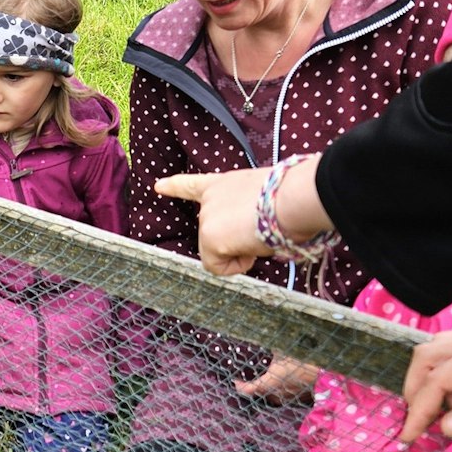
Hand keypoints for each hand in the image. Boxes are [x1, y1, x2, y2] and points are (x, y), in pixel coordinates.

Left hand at [154, 157, 330, 276]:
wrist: (293, 197)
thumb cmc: (291, 196)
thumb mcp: (264, 198)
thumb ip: (248, 212)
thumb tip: (254, 235)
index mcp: (223, 184)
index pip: (193, 184)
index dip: (175, 186)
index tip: (158, 186)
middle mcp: (210, 199)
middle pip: (215, 234)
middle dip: (235, 241)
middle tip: (261, 231)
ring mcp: (207, 218)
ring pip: (219, 252)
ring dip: (241, 252)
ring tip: (261, 234)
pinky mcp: (209, 238)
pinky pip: (218, 267)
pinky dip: (235, 267)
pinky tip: (251, 249)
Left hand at [235, 354, 317, 402]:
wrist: (325, 376)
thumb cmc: (301, 363)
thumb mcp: (283, 353)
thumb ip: (270, 352)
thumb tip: (262, 344)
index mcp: (267, 385)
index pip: (246, 390)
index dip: (239, 385)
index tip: (235, 379)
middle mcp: (273, 396)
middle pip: (257, 393)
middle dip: (253, 386)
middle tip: (249, 377)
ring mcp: (285, 400)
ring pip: (270, 395)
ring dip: (266, 388)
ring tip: (266, 377)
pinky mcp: (295, 400)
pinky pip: (281, 395)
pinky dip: (277, 389)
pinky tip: (281, 381)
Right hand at [397, 327, 451, 443]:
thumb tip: (445, 428)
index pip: (437, 380)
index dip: (418, 411)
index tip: (408, 440)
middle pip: (426, 357)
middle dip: (414, 392)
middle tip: (419, 425)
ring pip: (436, 352)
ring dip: (428, 382)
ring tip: (441, 414)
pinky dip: (444, 376)